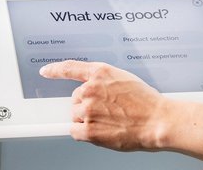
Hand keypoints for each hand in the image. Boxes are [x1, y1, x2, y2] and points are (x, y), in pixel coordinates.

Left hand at [39, 60, 167, 149]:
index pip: (70, 68)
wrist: (156, 120)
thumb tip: (93, 91)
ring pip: (75, 115)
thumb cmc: (146, 102)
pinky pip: (75, 131)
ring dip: (87, 119)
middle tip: (108, 111)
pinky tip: (101, 131)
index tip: (46, 71)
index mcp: (101, 73)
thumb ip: (104, 82)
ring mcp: (88, 110)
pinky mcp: (88, 129)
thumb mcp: (125, 79)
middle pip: (76, 98)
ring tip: (109, 121)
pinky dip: (84, 133)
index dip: (55, 70)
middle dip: (87, 104)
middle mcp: (91, 89)